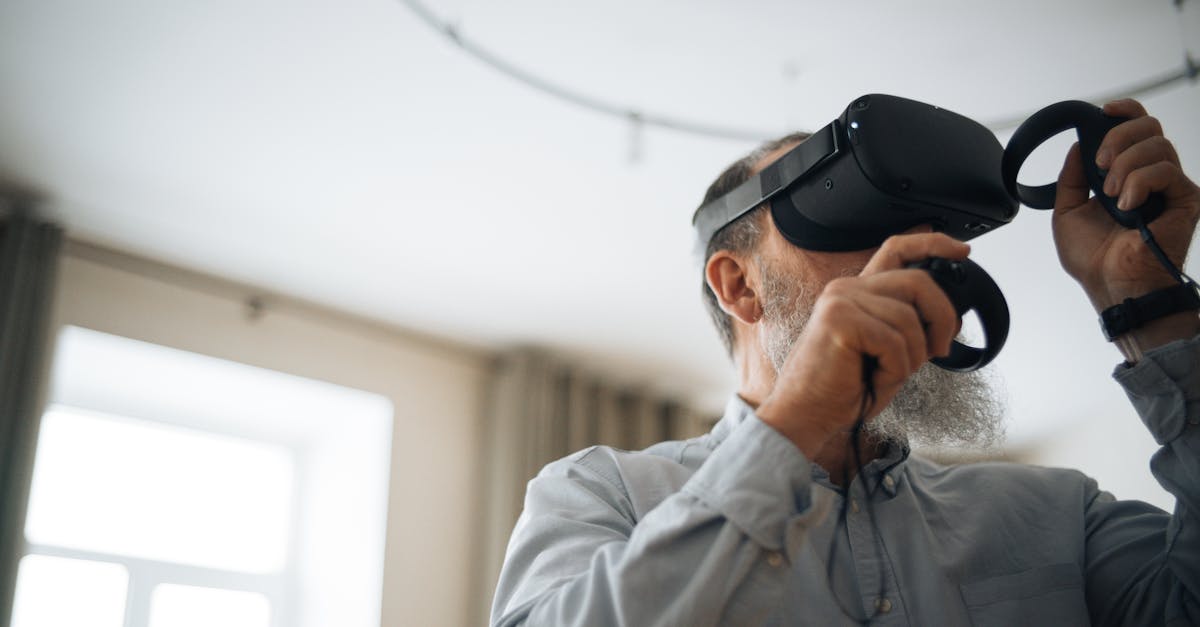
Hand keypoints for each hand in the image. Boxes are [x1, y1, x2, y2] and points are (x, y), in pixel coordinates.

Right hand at [756, 232, 967, 458]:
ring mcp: (841, 301)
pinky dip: (895, 369)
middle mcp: (846, 288)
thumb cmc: (843, 389)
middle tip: (940, 350)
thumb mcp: (885, 350)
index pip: (897, 249)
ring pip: (909, 318)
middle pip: (917, 282)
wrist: (805, 415)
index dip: (933, 244)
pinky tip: (875, 378)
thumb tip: (947, 319)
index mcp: (856, 292)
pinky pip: (894, 341)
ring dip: (913, 356)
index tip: (961, 252)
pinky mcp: (839, 321)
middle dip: (942, 317)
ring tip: (891, 374)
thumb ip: (908, 324)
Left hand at [1052, 99, 1199, 352]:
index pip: (1136, 129)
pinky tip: (1127, 205)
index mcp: (1126, 174)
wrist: (1113, 286)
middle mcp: (1151, 176)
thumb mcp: (1068, 212)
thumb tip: (1078, 146)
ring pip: (1157, 145)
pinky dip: (1139, 183)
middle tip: (1100, 166)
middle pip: (1149, 127)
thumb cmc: (1093, 259)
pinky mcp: (1185, 199)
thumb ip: (1071, 178)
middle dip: (1118, 138)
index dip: (1124, 112)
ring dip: (1125, 165)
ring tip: (1112, 195)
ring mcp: (1169, 187)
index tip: (1104, 111)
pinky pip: (1166, 171)